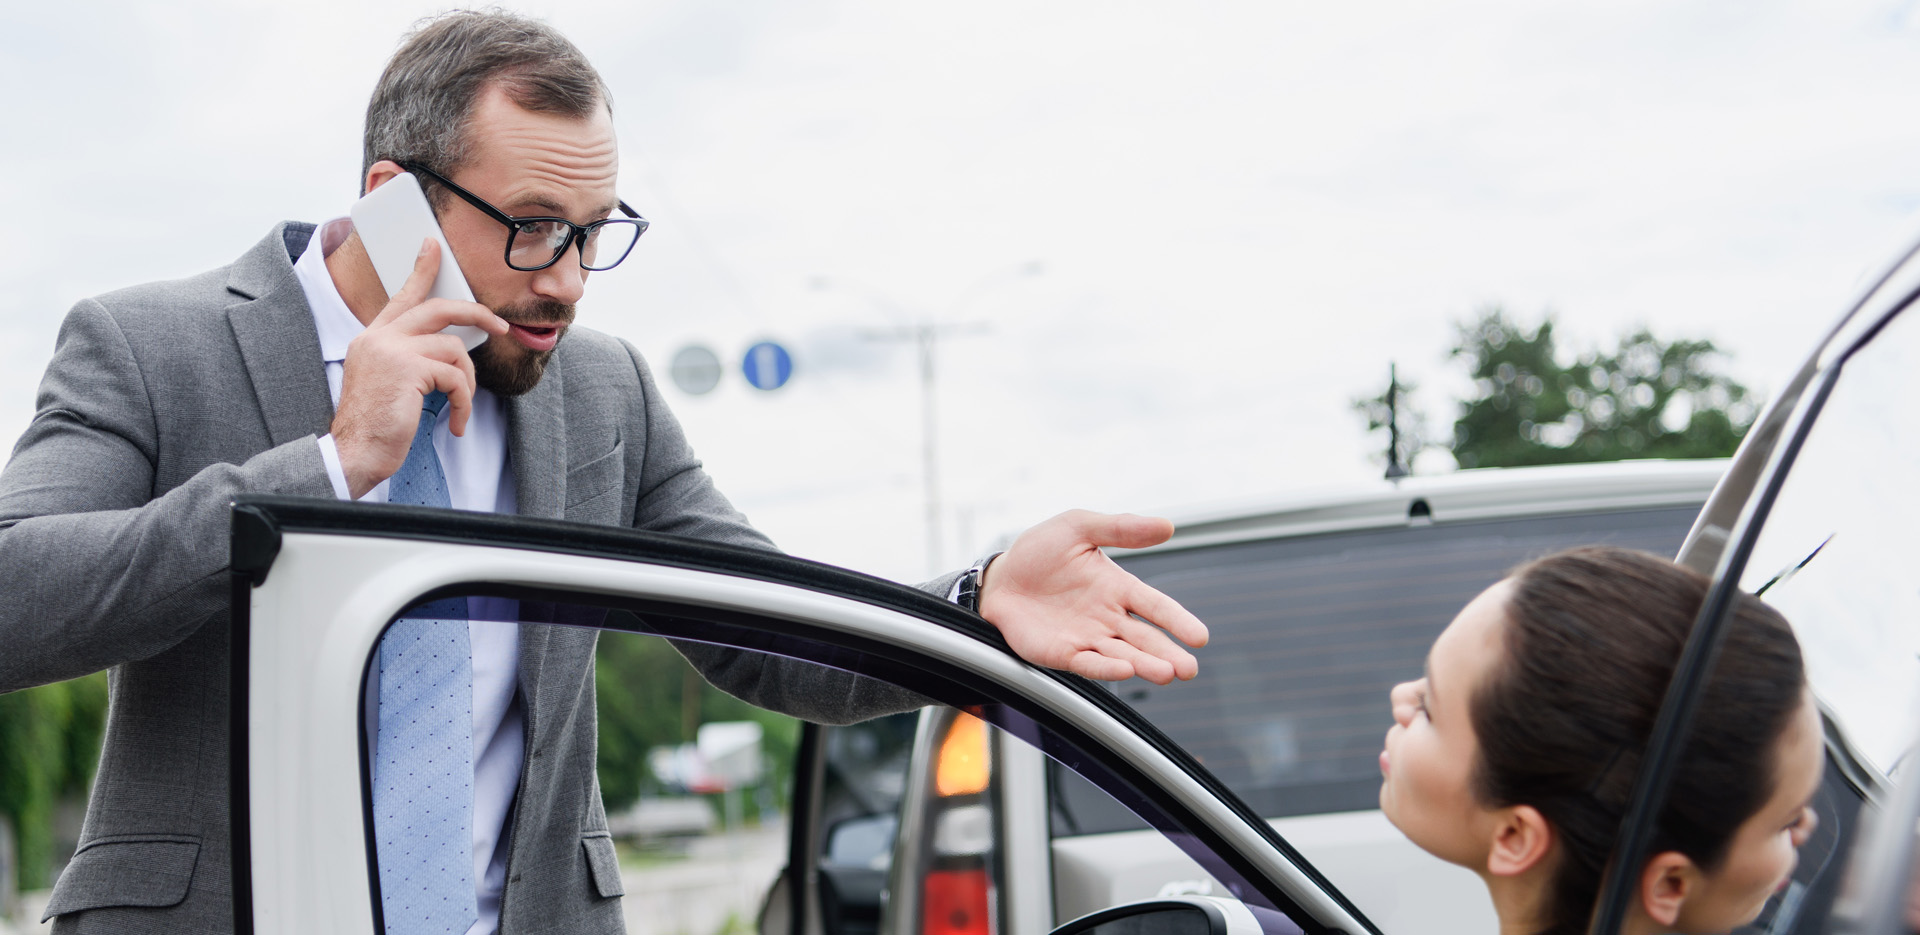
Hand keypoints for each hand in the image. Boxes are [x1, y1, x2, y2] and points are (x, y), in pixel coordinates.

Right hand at [330, 238, 508, 497]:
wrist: (354, 452)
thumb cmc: (375, 425)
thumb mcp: (386, 382)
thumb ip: (408, 358)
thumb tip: (448, 349)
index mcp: (372, 338)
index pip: (402, 295)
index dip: (422, 270)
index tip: (434, 247)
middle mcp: (379, 337)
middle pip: (438, 308)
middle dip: (475, 313)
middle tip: (499, 326)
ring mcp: (392, 350)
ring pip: (454, 349)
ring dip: (467, 381)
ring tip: (460, 406)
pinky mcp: (408, 369)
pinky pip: (456, 377)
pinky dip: (463, 402)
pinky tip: (455, 422)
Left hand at [977, 510, 1208, 683]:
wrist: (999, 578)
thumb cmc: (1039, 551)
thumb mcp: (1079, 527)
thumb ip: (1121, 528)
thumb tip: (1167, 525)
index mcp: (1117, 587)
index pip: (1155, 605)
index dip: (1177, 620)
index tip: (1199, 636)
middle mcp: (1107, 616)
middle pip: (1145, 638)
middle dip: (1168, 654)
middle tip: (1189, 668)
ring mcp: (1087, 637)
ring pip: (1123, 655)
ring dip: (1145, 665)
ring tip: (1167, 673)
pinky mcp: (1063, 653)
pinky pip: (1088, 663)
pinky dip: (1107, 668)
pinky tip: (1125, 671)